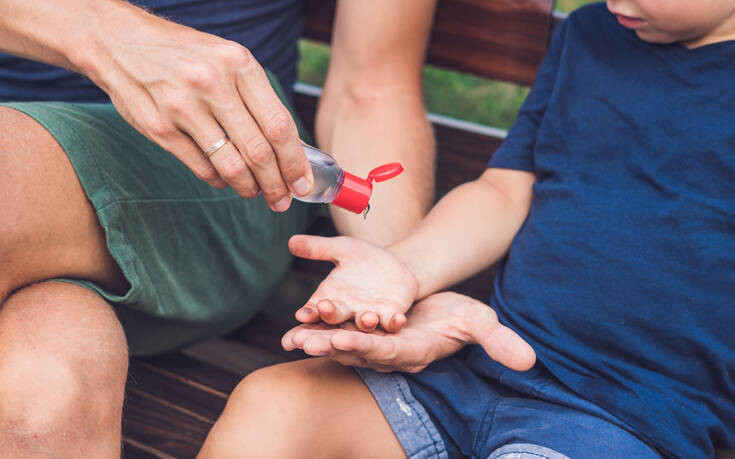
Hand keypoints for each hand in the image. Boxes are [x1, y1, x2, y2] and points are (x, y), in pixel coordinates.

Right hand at [83, 4, 312, 210]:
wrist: (120, 42)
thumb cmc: (186, 55)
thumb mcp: (228, 60)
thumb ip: (257, 98)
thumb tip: (291, 147)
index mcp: (238, 64)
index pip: (279, 125)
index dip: (294, 161)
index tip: (302, 182)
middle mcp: (212, 84)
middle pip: (258, 151)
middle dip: (277, 184)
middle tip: (283, 200)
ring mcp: (182, 107)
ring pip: (231, 165)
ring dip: (249, 188)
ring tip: (256, 193)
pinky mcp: (159, 128)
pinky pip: (201, 168)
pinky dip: (219, 180)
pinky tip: (226, 180)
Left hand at [282, 291, 535, 372]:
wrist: (439, 308)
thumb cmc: (459, 315)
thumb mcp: (480, 322)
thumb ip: (499, 341)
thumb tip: (530, 361)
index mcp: (413, 350)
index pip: (389, 352)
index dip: (368, 348)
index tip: (346, 343)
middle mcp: (389, 352)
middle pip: (357, 351)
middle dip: (332, 347)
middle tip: (306, 342)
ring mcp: (373, 344)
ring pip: (342, 343)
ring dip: (318, 340)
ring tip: (292, 337)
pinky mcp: (363, 333)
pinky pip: (338, 331)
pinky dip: (319, 328)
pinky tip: (296, 323)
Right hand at [289, 235, 418, 331]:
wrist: (393, 265)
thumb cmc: (361, 258)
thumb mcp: (342, 248)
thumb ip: (318, 248)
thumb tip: (291, 241)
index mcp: (329, 298)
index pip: (314, 309)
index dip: (308, 313)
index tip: (302, 314)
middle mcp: (346, 312)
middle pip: (335, 319)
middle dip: (330, 316)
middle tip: (325, 310)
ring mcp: (368, 316)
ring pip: (364, 324)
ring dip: (365, 322)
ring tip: (367, 317)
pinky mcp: (391, 316)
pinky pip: (391, 323)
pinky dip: (394, 322)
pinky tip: (398, 319)